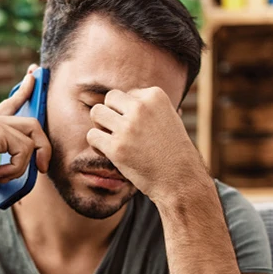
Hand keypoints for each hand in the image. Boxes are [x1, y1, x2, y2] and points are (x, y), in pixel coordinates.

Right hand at [0, 67, 51, 210]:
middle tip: (42, 167)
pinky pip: (25, 148)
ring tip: (7, 175)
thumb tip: (38, 155)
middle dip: (44, 146)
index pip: (11, 102)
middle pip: (33, 123)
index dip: (25, 88)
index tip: (34, 73)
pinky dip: (17, 168)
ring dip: (25, 163)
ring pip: (31, 138)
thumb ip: (12, 153)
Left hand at [86, 87, 206, 203]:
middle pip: (109, 98)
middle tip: (120, 132)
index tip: (138, 128)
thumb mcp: (169, 118)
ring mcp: (128, 127)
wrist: (180, 179)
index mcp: (155, 96)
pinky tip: (110, 153)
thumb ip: (149, 106)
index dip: (127, 111)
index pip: (126, 94)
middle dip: (111, 114)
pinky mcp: (117, 147)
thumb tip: (129, 97)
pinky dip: (97, 145)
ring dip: (101, 126)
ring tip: (113, 140)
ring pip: (96, 113)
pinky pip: (92, 136)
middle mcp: (141, 107)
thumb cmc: (173, 151)